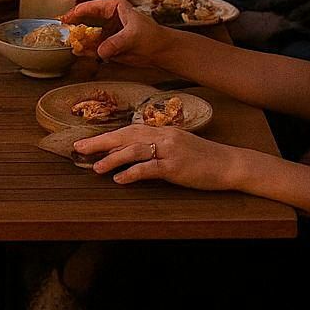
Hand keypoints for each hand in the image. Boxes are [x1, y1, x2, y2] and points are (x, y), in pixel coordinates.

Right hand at [61, 0, 172, 68]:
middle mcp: (108, 17)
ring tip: (70, 44)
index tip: (64, 20)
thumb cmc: (152, 36)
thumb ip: (115, 43)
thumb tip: (101, 50)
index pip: (89, 7)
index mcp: (114, 6)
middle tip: (62, 32)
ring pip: (87, 35)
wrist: (161, 51)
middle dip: (74, 26)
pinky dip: (85, 50)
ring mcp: (107, 32)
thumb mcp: (133, 36)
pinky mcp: (108, 45)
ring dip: (79, 40)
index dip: (75, 13)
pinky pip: (93, 47)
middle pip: (85, 20)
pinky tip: (79, 52)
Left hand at [73, 124, 241, 188]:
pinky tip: (120, 179)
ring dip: (112, 159)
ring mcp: (170, 150)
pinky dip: (132, 173)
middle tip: (80, 148)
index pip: (128, 130)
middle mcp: (163, 136)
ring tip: (95, 167)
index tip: (88, 141)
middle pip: (125, 136)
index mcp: (162, 130)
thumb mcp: (178, 146)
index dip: (107, 136)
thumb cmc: (203, 158)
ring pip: (134, 150)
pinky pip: (149, 168)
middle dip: (101, 142)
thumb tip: (132, 153)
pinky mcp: (176, 166)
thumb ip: (157, 146)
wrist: (229, 164)